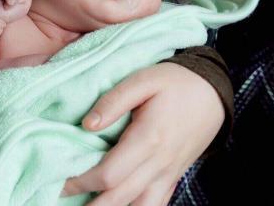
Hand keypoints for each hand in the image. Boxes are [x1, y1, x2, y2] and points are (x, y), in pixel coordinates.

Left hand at [60, 62, 224, 204]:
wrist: (213, 93)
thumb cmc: (175, 82)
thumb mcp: (143, 80)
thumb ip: (113, 101)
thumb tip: (86, 125)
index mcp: (148, 139)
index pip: (109, 175)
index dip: (81, 182)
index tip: (60, 180)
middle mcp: (159, 164)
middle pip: (120, 199)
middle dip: (90, 205)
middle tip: (62, 198)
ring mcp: (168, 174)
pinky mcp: (173, 177)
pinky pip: (154, 205)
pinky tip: (116, 205)